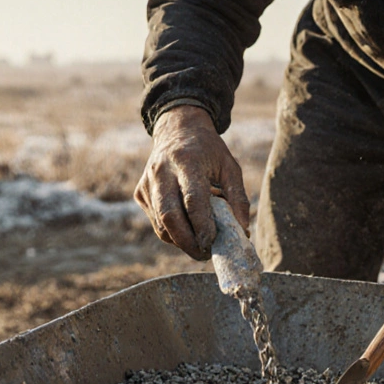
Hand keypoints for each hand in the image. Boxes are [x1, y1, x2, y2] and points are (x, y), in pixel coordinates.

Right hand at [134, 105, 249, 260]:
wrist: (177, 129)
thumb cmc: (208, 151)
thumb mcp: (230, 167)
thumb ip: (238, 198)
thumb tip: (242, 232)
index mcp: (187, 162)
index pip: (193, 200)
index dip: (202, 226)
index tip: (213, 243)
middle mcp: (162, 172)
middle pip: (170, 216)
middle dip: (187, 242)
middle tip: (204, 255)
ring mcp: (147, 183)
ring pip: (160, 224)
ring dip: (180, 241)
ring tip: (199, 245)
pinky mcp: (140, 192)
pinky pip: (156, 222)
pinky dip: (171, 233)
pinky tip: (186, 230)